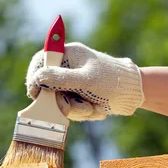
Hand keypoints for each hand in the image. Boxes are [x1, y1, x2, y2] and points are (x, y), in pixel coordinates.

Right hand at [25, 42, 144, 120]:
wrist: (133, 95)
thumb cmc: (112, 81)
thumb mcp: (86, 80)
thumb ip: (60, 79)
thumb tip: (37, 77)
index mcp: (69, 54)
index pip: (41, 61)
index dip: (34, 78)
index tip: (35, 94)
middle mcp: (68, 68)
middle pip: (49, 88)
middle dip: (64, 103)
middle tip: (81, 106)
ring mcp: (73, 83)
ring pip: (60, 103)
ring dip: (78, 110)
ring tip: (94, 107)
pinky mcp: (78, 96)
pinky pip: (71, 110)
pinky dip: (84, 113)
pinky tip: (97, 109)